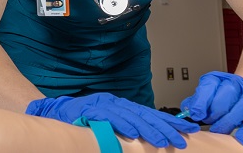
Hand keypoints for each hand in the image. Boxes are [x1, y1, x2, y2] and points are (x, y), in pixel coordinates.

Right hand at [25, 92, 198, 148]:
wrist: (54, 111)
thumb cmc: (81, 119)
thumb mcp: (109, 122)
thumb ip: (126, 126)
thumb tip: (148, 137)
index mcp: (122, 105)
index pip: (151, 113)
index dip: (171, 121)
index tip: (189, 129)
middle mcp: (115, 101)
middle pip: (145, 114)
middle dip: (165, 127)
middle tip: (181, 140)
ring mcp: (103, 104)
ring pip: (131, 116)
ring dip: (148, 130)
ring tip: (162, 142)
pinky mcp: (91, 109)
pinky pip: (110, 118)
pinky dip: (122, 125)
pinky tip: (134, 134)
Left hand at [181, 71, 242, 146]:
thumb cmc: (229, 97)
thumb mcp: (211, 95)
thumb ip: (198, 101)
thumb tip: (186, 109)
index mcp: (220, 79)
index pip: (209, 84)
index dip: (201, 100)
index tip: (196, 114)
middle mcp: (237, 84)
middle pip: (227, 92)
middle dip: (216, 111)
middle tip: (209, 122)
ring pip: (242, 106)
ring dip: (229, 121)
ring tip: (220, 130)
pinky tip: (241, 138)